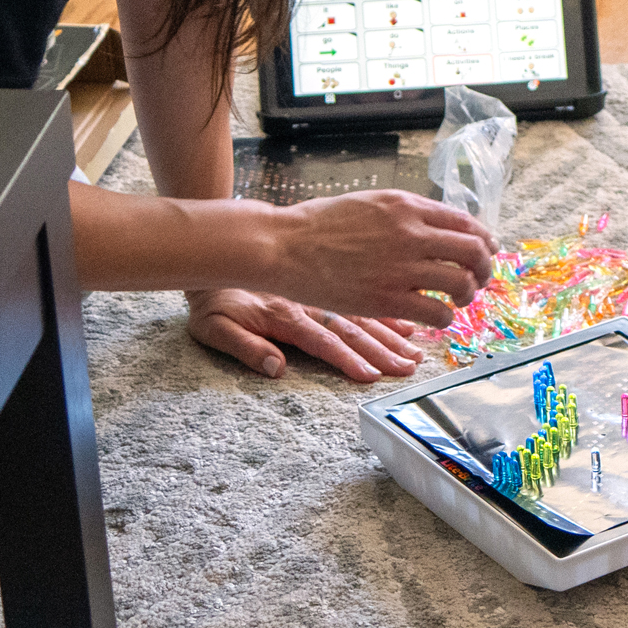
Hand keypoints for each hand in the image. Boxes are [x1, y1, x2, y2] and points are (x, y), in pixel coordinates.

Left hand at [187, 287, 426, 381]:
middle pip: (352, 328)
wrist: (219, 250)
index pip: (322, 341)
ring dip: (392, 331)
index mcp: (284, 316)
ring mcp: (321, 290)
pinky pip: (363, 291)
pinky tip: (408, 317)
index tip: (372, 377)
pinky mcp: (325, 281)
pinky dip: (387, 305)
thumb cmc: (212, 299)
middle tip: (408, 368)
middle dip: (384, 350)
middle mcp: (309, 303)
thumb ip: (245, 347)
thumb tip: (275, 368)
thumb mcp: (215, 326)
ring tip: (415, 350)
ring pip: (363, 311)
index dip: (346, 360)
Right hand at [260, 188, 497, 326]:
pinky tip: (436, 317)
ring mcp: (400, 267)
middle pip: (473, 251)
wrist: (283, 245)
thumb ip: (406, 213)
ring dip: (467, 295)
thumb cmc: (320, 224)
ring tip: (457, 301)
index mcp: (407, 206)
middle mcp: (410, 233)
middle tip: (477, 280)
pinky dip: (445, 317)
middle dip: (484, 268)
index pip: (466, 222)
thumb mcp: (370, 203)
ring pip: (461, 283)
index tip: (487, 252)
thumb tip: (439, 226)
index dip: (484, 241)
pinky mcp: (386, 299)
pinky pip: (437, 312)